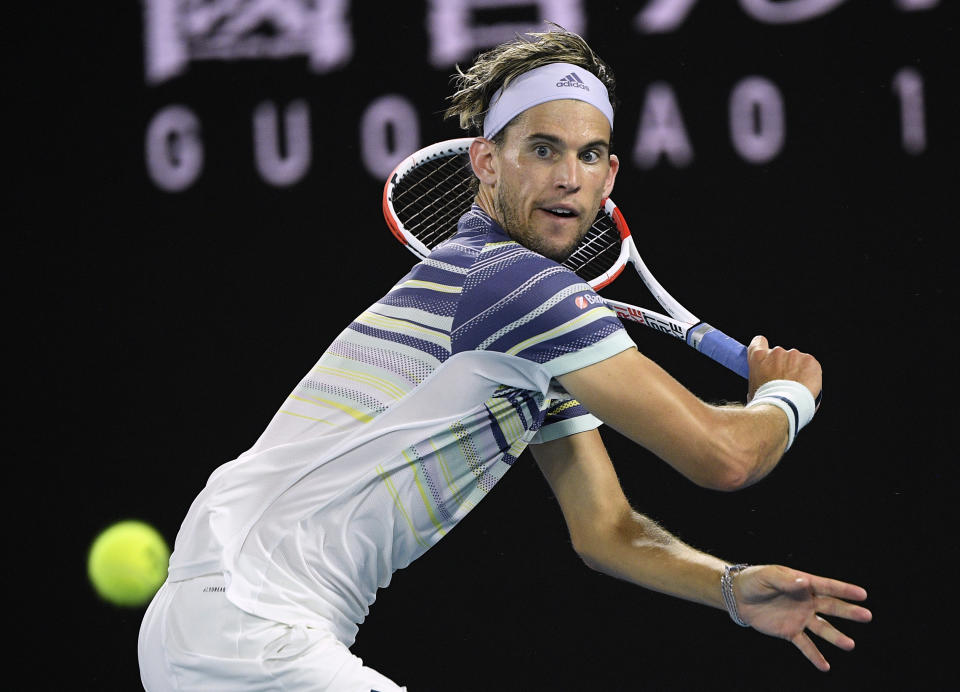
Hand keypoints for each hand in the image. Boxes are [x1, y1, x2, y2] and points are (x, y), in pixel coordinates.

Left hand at [734, 564, 871, 670]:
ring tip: (850, 645)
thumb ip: (786, 581)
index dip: (844, 590)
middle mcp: (806, 602)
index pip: (827, 587)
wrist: (738, 597)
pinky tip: (825, 667)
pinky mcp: (790, 632)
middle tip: (866, 616)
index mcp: (803, 584)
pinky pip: (805, 645)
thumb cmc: (755, 580)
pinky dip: (815, 656)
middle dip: (848, 612)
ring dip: (836, 637)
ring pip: (822, 629)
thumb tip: (805, 583)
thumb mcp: (768, 577)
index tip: (863, 595)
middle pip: (831, 607)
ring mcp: (800, 618)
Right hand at [747, 335, 821, 402]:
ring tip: (796, 388)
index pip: (759, 341)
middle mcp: (776, 351)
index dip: (763, 348)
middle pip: (780, 355)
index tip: (767, 358)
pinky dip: (809, 374)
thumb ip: (759, 378)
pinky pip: (810, 365)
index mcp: (759, 357)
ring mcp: (794, 354)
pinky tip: (806, 386)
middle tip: (785, 382)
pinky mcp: (810, 360)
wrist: (783, 407)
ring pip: (796, 361)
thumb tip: (763, 382)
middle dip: (783, 366)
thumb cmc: (766, 402)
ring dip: (797, 370)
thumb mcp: (752, 388)